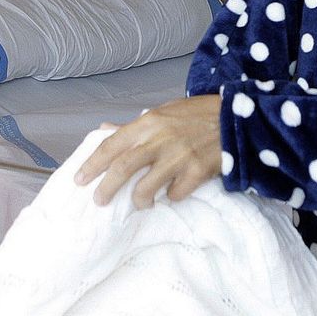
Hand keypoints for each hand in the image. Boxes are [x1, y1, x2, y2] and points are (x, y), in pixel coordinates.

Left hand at [74, 95, 223, 208]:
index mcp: (148, 122)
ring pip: (146, 188)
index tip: (79, 180)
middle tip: (99, 201)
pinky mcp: (197, 172)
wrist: (237, 117)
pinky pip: (175, 194)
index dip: (92, 165)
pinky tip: (173, 192)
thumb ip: (134, 125)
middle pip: (122, 169)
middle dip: (106, 189)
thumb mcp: (163, 112)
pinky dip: (171, 197)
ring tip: (140, 203)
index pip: (111, 146)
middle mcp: (160, 139)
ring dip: (139, 200)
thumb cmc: (196, 114)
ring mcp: (179, 157)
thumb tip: (104, 130)